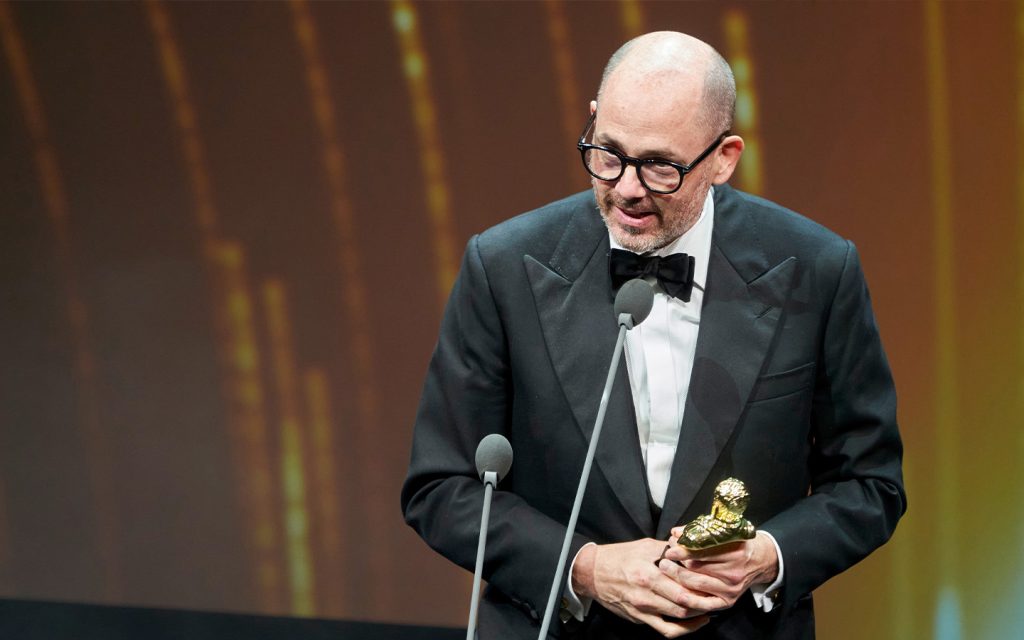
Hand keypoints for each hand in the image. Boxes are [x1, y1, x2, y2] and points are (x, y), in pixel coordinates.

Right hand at [571, 539, 712, 636]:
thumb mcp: (644, 546)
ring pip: (679, 617)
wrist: (593, 573)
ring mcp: (643, 609)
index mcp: (649, 572)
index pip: (684, 582)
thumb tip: (690, 550)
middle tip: (722, 599)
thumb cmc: (619, 557)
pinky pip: (666, 630)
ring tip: (712, 608)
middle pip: (685, 603)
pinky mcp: (640, 619)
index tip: (718, 583)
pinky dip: (684, 630)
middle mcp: (647, 593)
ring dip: (699, 615)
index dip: (704, 585)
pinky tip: (695, 623)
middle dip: (707, 603)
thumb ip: (668, 549)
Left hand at [662, 529, 779, 610]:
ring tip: (665, 569)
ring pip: (696, 584)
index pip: (702, 551)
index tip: (670, 547)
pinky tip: (677, 590)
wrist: (761, 560)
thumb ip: (701, 531)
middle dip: (677, 562)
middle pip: (696, 568)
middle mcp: (733, 572)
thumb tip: (676, 532)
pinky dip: (688, 597)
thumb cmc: (740, 543)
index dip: (683, 549)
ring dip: (677, 576)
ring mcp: (731, 589)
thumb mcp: (726, 532)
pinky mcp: (728, 601)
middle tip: (664, 558)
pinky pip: (703, 603)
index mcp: (734, 552)